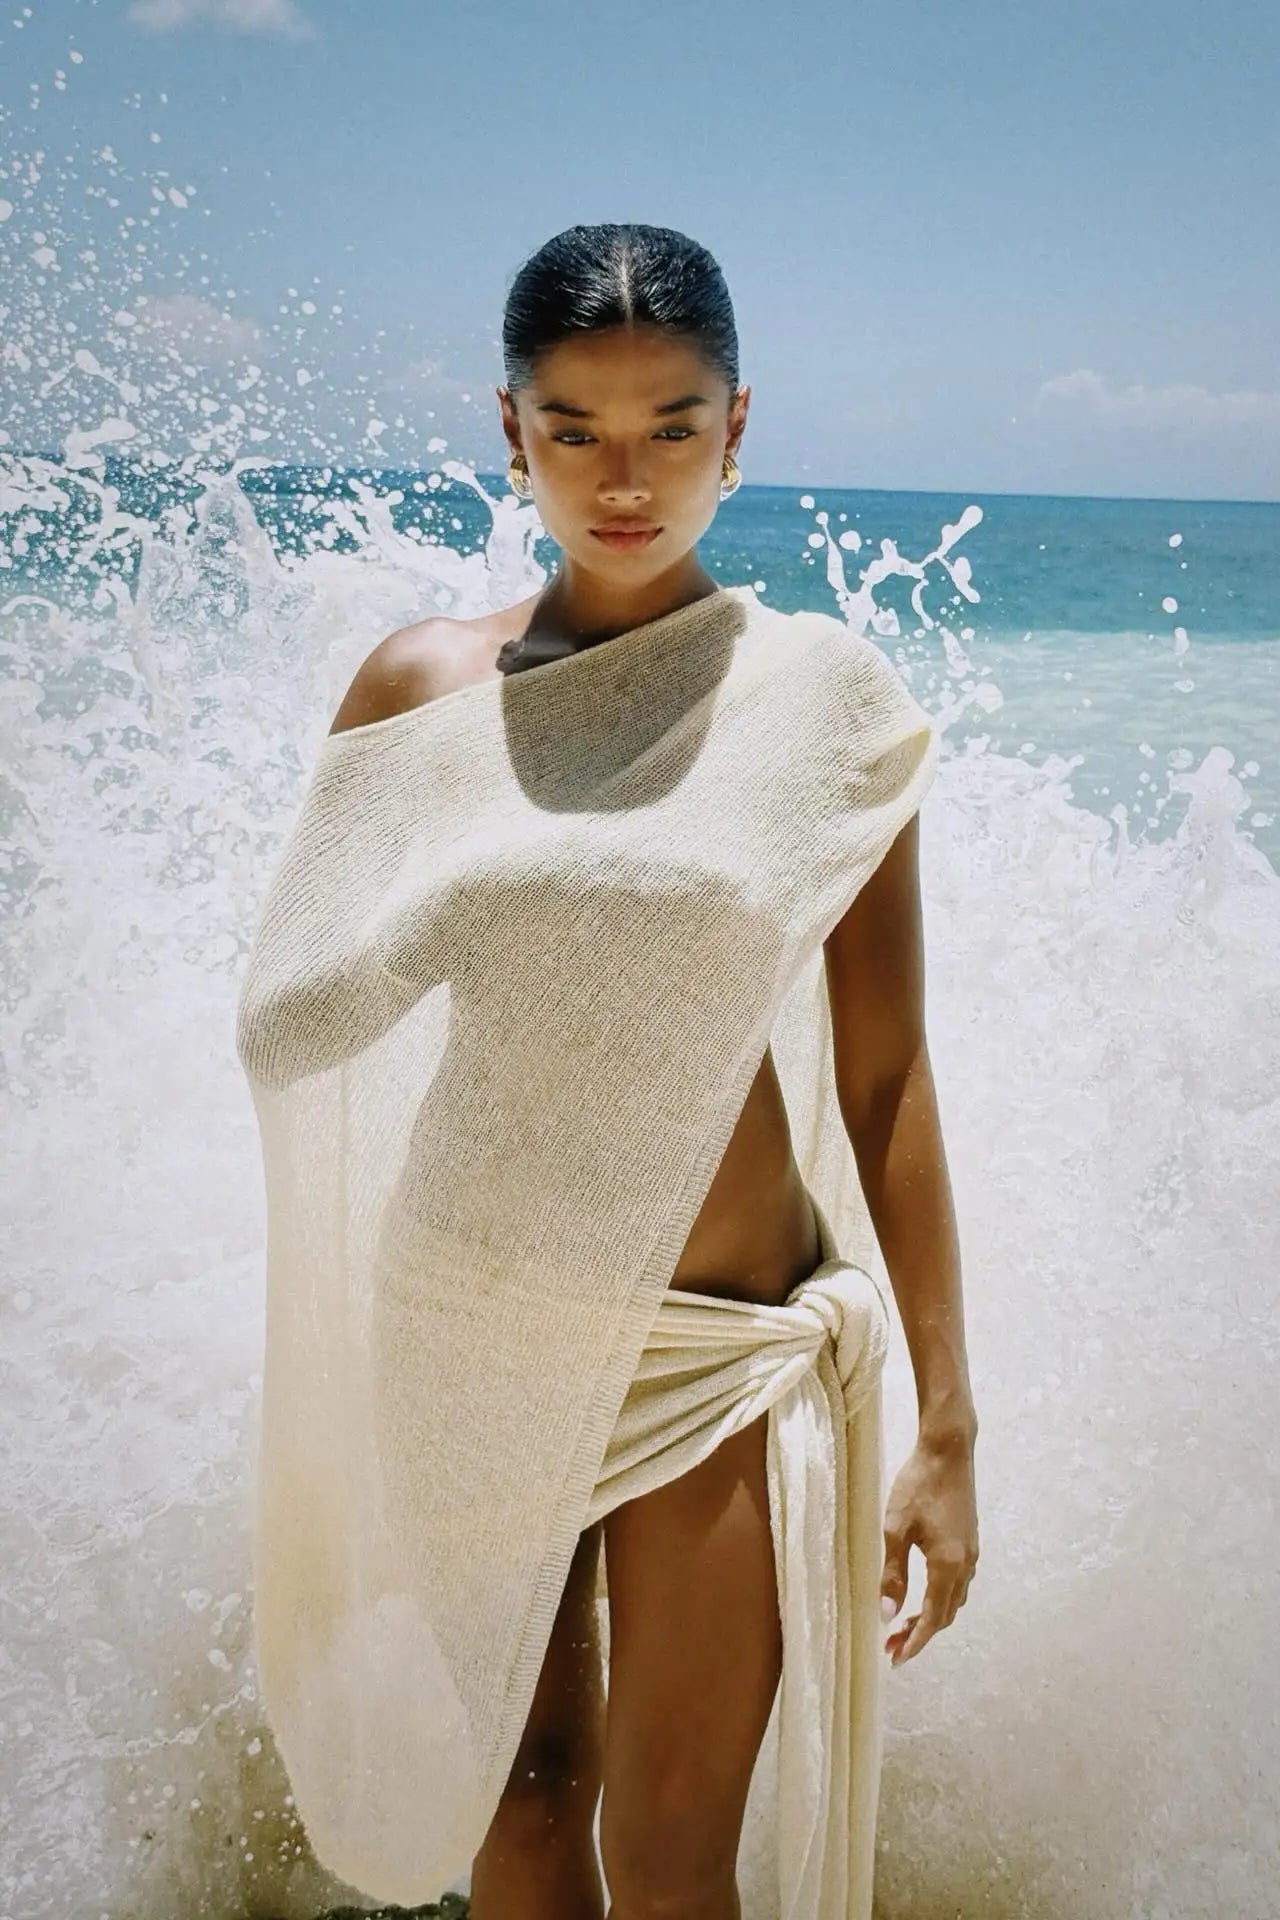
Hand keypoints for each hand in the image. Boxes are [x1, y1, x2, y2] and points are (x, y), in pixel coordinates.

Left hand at [879, 1430, 978, 1664]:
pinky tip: (923, 1592)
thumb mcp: (895, 1529)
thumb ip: (893, 1574)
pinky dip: (941, 1597)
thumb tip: (887, 1615)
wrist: (948, 1451)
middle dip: (920, 1633)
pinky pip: (958, 1583)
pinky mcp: (970, 1540)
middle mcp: (966, 1564)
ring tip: (902, 1623)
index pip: (933, 1619)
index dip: (915, 1643)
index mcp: (948, 1566)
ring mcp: (972, 1552)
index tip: (896, 1659)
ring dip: (931, 1616)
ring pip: (953, 1600)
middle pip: (946, 1614)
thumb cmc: (917, 1485)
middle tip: (891, 1644)